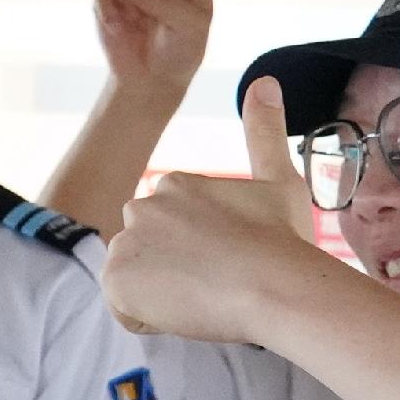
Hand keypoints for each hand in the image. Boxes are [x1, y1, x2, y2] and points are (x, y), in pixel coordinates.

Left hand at [100, 78, 328, 342]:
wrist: (275, 284)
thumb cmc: (284, 241)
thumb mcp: (280, 181)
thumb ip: (265, 132)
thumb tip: (264, 82)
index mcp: (175, 186)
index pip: (174, 233)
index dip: (203, 255)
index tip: (230, 262)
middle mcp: (141, 207)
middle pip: (151, 255)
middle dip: (177, 273)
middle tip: (218, 284)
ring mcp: (124, 243)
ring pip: (137, 281)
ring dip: (163, 295)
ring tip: (204, 298)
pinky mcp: (115, 280)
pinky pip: (126, 309)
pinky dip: (150, 317)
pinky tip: (184, 310)